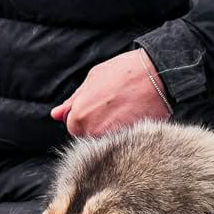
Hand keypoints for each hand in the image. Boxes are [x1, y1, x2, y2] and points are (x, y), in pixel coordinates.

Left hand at [51, 50, 170, 137]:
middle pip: (90, 136)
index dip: (85, 116)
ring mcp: (114, 138)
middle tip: (114, 106)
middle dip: (98, 125)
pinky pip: (126, 141)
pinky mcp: (133, 140)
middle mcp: (93, 131)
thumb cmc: (124, 72)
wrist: (157, 74)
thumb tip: (56, 115)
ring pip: (108, 140)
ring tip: (126, 109)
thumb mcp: (92, 79)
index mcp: (79, 117)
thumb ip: (73, 101)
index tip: (98, 106)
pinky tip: (136, 115)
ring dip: (114, 129)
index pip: (74, 127)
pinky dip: (129, 132)